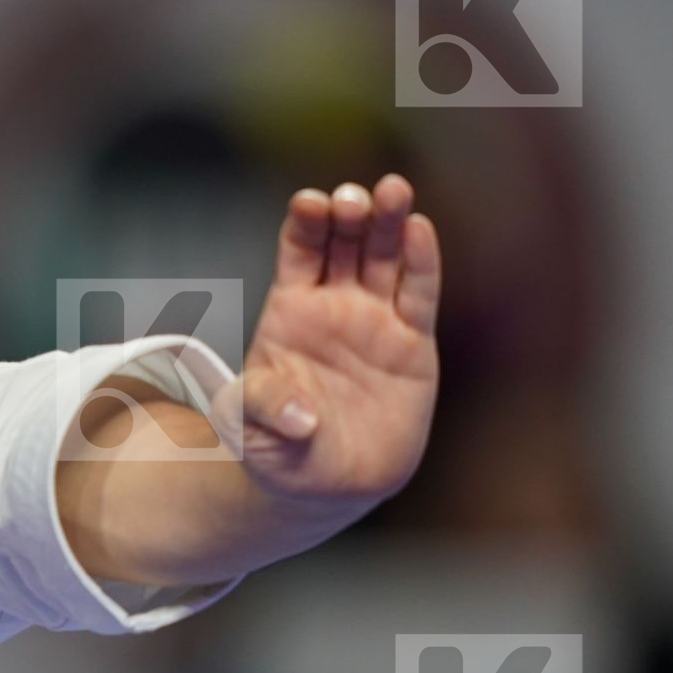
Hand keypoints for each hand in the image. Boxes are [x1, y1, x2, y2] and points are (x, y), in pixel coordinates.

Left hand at [214, 173, 440, 513]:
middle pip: (345, 242)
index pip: (298, 251)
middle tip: (354, 196)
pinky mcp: (413, 343)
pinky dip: (422, 262)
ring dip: (390, 222)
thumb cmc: (277, 449)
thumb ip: (263, 410)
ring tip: (393, 190)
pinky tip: (421, 229)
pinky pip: (419, 295)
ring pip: (385, 257)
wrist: (325, 483)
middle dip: (349, 213)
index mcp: (289, 311)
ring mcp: (376, 320)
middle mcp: (335, 305)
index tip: (308, 203)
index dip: (305, 224)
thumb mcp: (250, 430)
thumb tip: (300, 418)